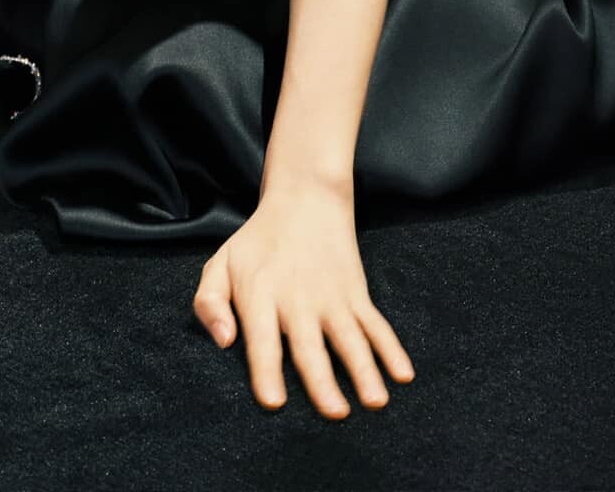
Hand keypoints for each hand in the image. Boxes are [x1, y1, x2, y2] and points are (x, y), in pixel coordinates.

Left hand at [191, 177, 414, 416]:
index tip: (274, 402)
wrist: (305, 200)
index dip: (266, 370)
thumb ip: (209, 303)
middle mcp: (297, 298)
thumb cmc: (256, 243)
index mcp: (260, 293)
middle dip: (322, 380)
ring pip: (349, 337)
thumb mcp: (221, 264)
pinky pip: (376, 324)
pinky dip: (392, 349)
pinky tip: (405, 375)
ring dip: (364, 369)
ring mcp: (331, 296)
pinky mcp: (356, 293)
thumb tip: (224, 342)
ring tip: (375, 401)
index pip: (261, 338)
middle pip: (309, 344)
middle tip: (335, 413)